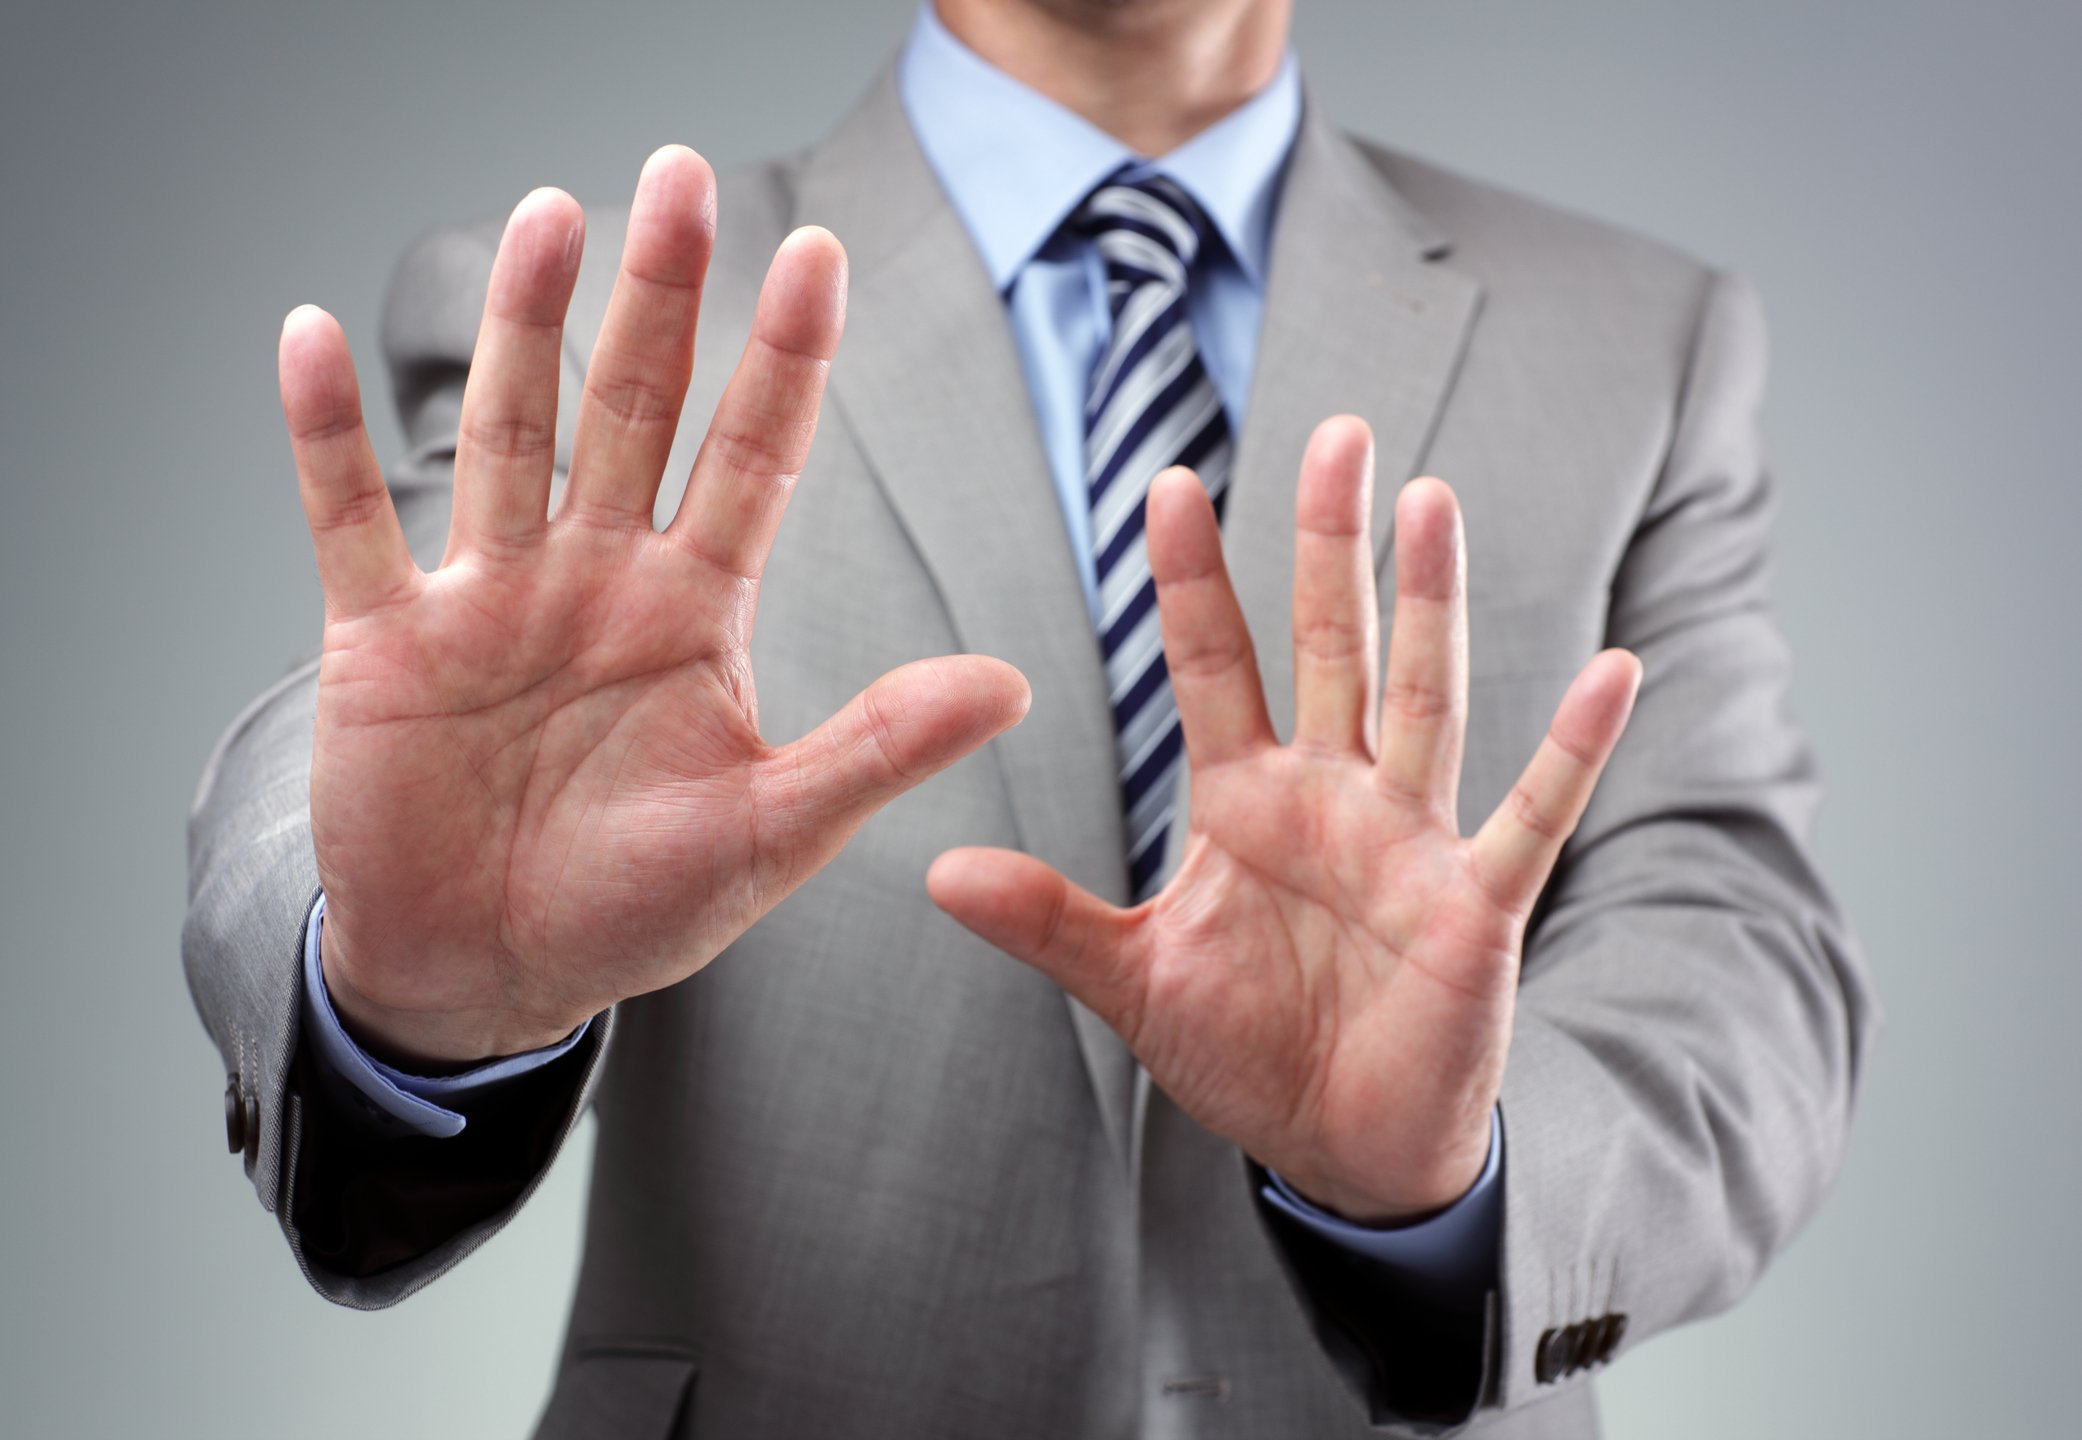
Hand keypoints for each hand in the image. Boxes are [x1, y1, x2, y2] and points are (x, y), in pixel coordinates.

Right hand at [280, 147, 1028, 1065]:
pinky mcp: (384, 642)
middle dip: (660, 298)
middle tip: (679, 177)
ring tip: (547, 219)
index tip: (820, 254)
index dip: (785, 360)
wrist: (490, 976)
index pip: (753, 458)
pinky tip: (311, 341)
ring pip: (508, 434)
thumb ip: (878, 749)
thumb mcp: (773, 834)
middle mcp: (598, 580)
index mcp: (696, 613)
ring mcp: (490, 600)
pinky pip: (347, 522)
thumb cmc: (634, 909)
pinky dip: (324, 438)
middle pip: (634, 411)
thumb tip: (1013, 686)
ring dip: (521, 328)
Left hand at [929, 417, 1640, 1222]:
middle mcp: (1332, 794)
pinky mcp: (1475, 902)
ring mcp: (1409, 838)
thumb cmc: (1246, 1050)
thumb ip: (1047, 920)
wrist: (1337, 1146)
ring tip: (1432, 501)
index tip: (1165, 485)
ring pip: (1425, 694)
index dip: (1192, 579)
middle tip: (1338, 432)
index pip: (1215, 663)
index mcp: (1246, 799)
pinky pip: (1531, 813)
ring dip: (1432, 601)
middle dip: (1328, 542)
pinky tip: (1616, 668)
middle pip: (1329, 643)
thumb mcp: (1133, 979)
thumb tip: (936, 868)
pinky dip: (1574, 747)